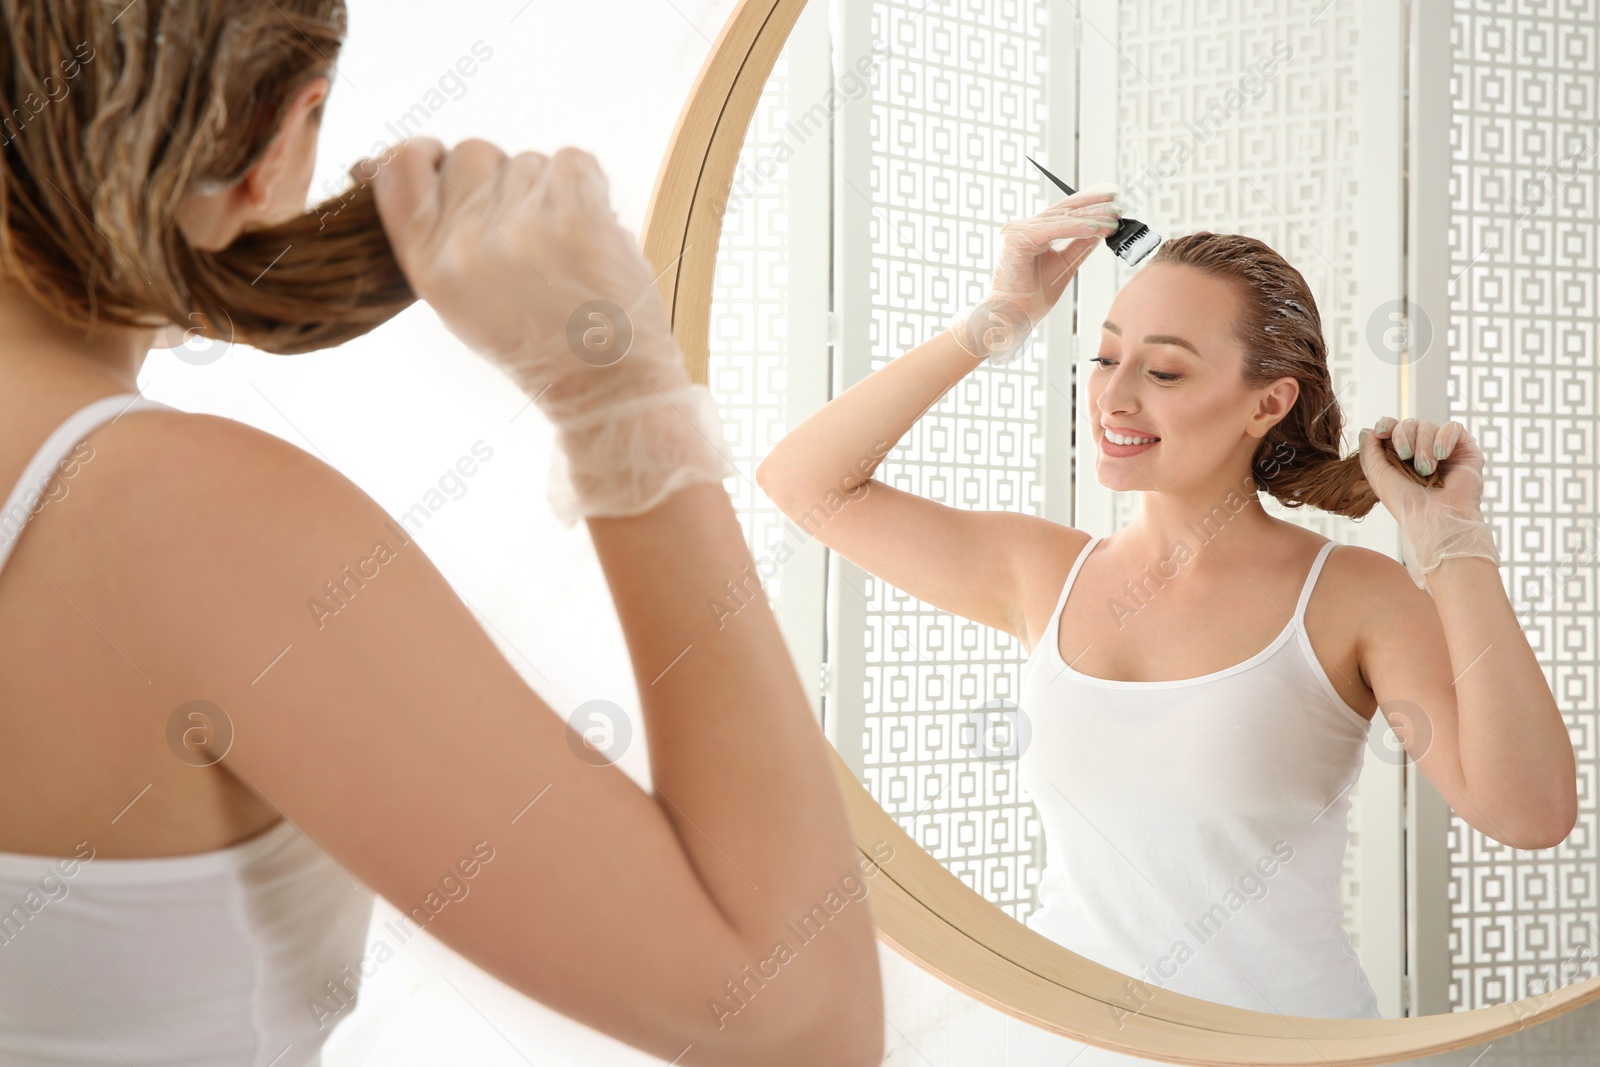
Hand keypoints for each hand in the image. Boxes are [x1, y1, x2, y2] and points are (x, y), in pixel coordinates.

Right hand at [362, 138, 731, 524]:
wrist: (605, 385)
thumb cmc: (537, 345)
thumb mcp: (460, 303)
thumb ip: (436, 237)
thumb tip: (409, 162)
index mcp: (427, 264)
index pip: (400, 168)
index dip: (423, 152)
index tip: (442, 158)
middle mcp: (464, 242)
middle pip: (471, 152)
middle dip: (500, 178)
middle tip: (528, 228)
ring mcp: (520, 225)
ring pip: (527, 161)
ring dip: (549, 191)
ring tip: (565, 247)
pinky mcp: (574, 214)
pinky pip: (572, 161)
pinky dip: (587, 186)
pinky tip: (590, 230)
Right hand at [951, 183, 1123, 363]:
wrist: (1012, 317)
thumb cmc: (1031, 298)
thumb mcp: (1064, 265)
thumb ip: (1080, 245)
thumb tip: (1102, 228)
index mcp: (1030, 233)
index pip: (1063, 212)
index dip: (1088, 203)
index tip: (1112, 200)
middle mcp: (1020, 228)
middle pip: (1063, 210)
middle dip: (1093, 204)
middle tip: (1118, 202)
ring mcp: (1015, 231)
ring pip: (1061, 219)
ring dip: (1090, 217)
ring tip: (1113, 217)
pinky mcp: (1015, 239)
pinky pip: (1052, 230)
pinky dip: (1076, 228)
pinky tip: (1095, 228)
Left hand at [1359, 416, 1499, 587]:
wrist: (1435, 518)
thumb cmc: (1406, 503)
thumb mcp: (1379, 476)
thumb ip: (1370, 452)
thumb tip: (1367, 430)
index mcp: (1403, 458)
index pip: (1394, 428)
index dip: (1387, 424)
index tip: (1381, 430)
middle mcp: (1424, 452)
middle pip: (1410, 424)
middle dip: (1403, 435)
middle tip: (1405, 456)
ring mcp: (1446, 451)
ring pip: (1429, 425)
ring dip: (1423, 445)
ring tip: (1426, 469)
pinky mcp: (1466, 451)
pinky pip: (1454, 427)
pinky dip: (1444, 438)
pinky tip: (1440, 456)